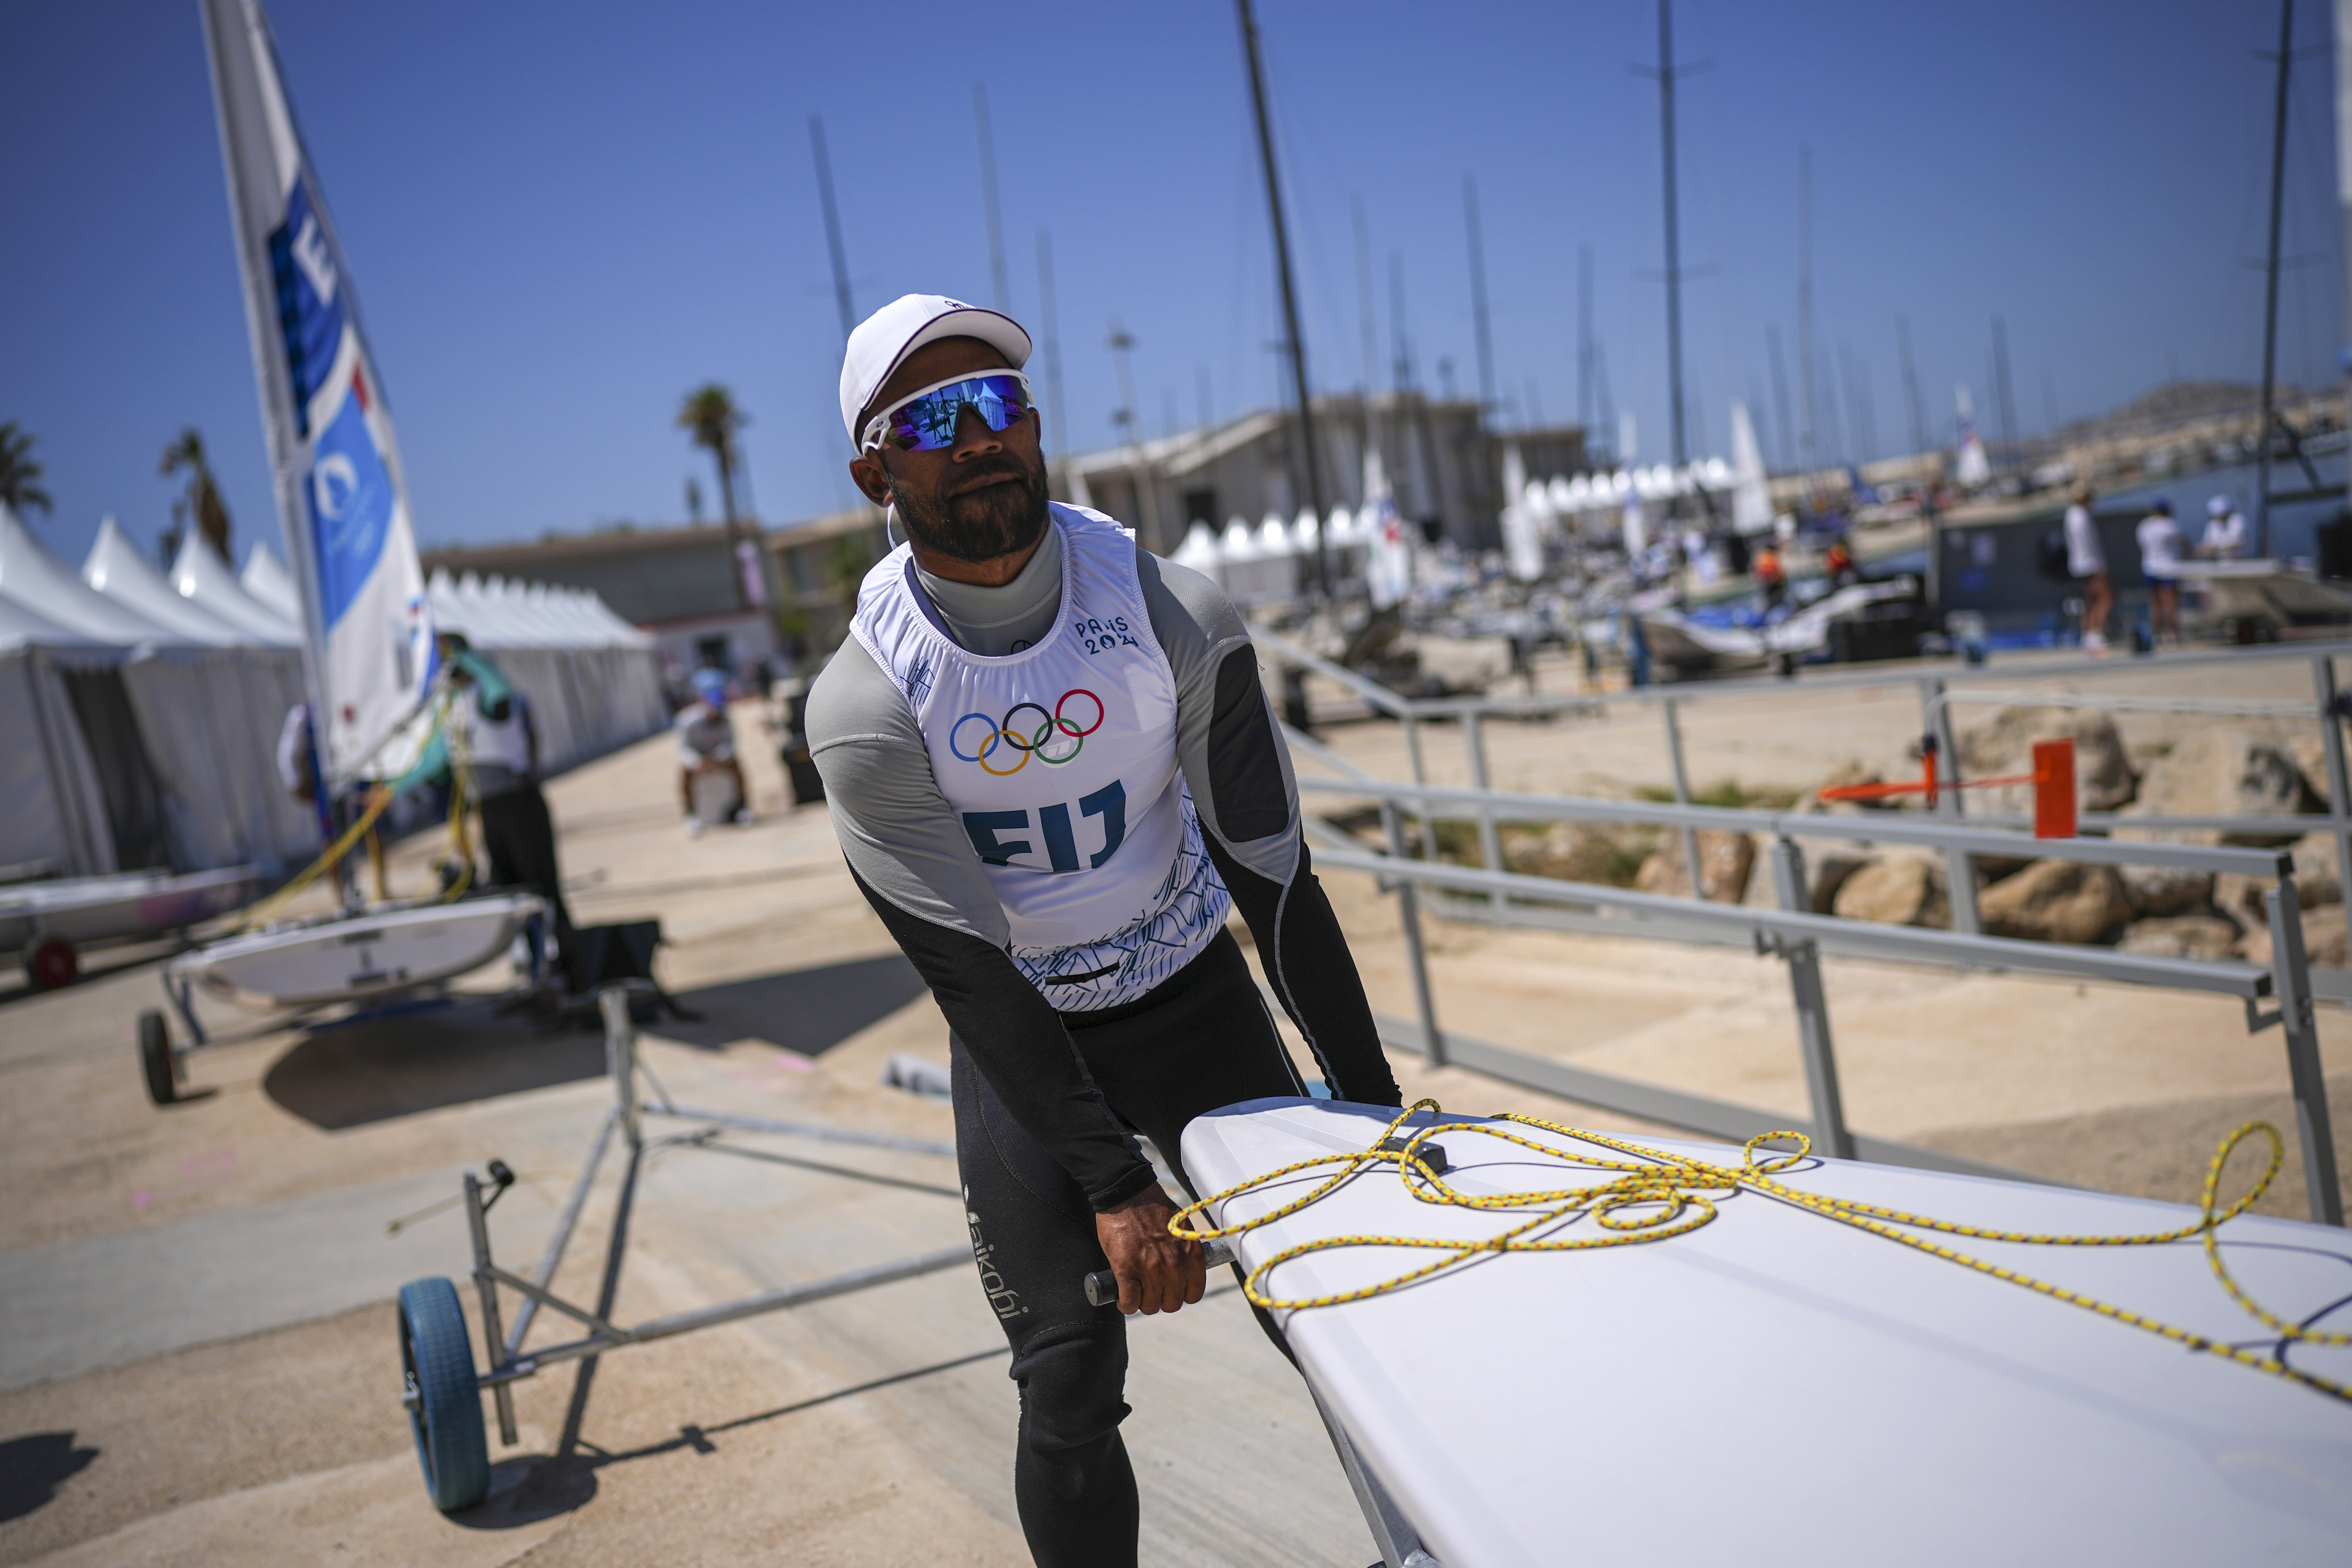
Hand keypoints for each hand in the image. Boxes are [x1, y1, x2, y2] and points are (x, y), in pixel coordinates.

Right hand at [1094, 1185, 1204, 1315]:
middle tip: (1151, 1289)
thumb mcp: (1182, 1228)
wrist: (1128, 1194)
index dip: (1180, 1294)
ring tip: (1136, 1291)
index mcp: (1192, 1256)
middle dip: (1161, 1299)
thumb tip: (1184, 1268)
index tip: (1171, 1288)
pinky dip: (1125, 1304)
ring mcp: (1151, 1270)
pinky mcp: (1126, 1269)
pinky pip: (1129, 1302)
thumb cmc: (1154, 1207)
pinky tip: (1123, 1298)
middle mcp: (1175, 1266)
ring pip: (1150, 1306)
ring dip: (1142, 1302)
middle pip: (1171, 1304)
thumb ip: (1185, 1251)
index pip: (1193, 1295)